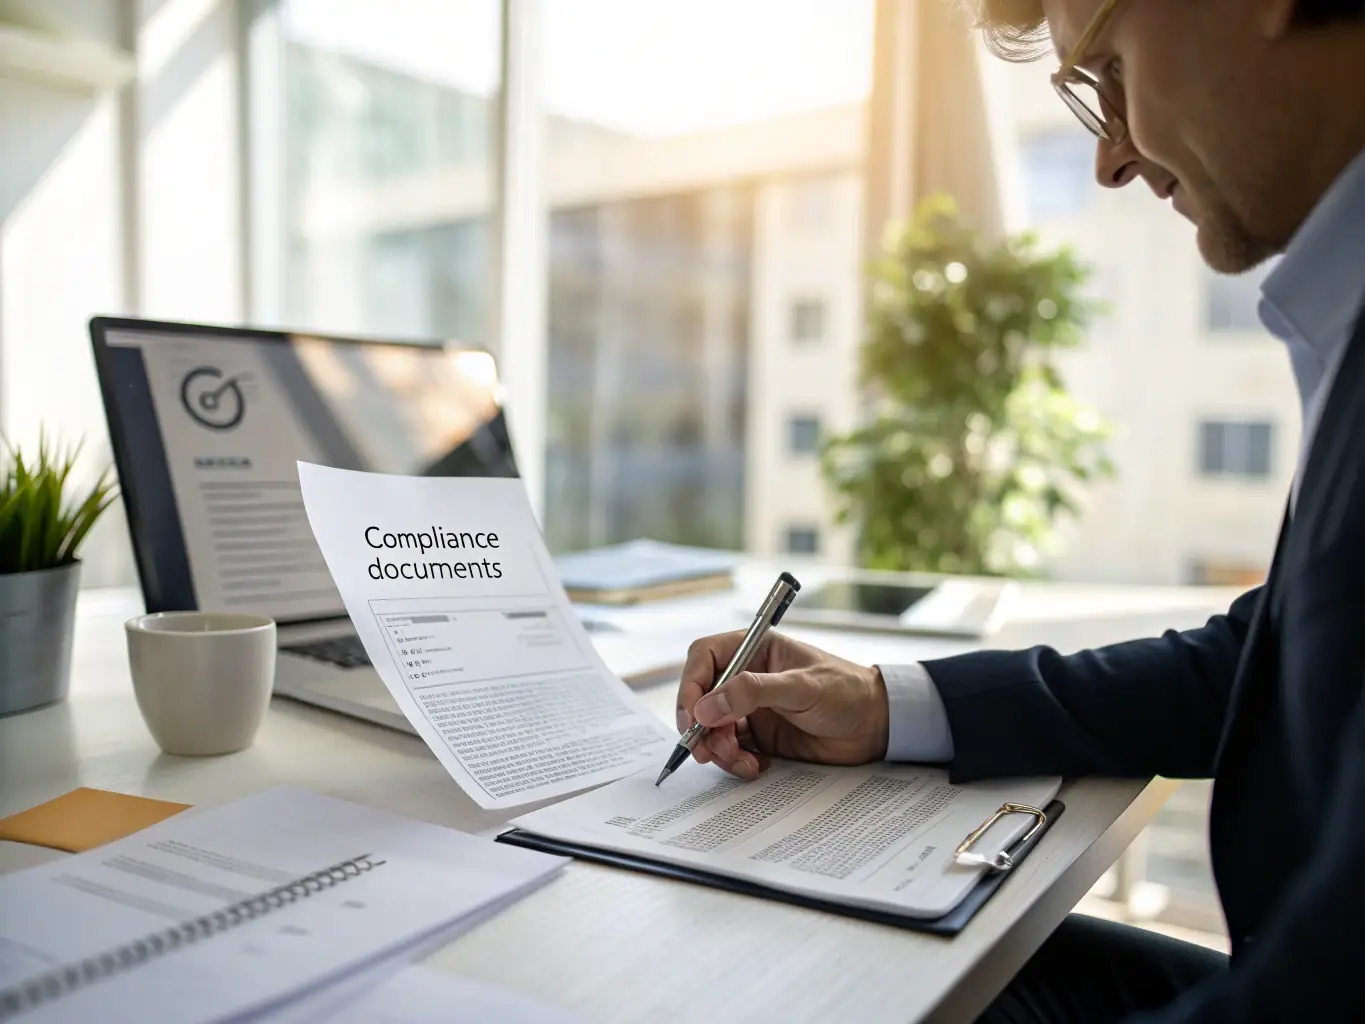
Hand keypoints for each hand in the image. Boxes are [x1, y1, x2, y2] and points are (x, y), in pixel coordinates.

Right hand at [675, 631, 888, 779]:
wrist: (876, 725)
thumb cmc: (846, 691)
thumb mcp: (801, 687)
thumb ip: (752, 693)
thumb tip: (705, 707)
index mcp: (754, 649)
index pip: (704, 658)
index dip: (691, 684)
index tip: (693, 714)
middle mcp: (746, 677)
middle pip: (701, 697)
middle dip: (700, 725)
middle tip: (707, 749)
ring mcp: (751, 708)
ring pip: (712, 728)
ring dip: (717, 748)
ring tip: (741, 760)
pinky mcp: (759, 736)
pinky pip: (730, 750)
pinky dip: (735, 762)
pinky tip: (756, 766)